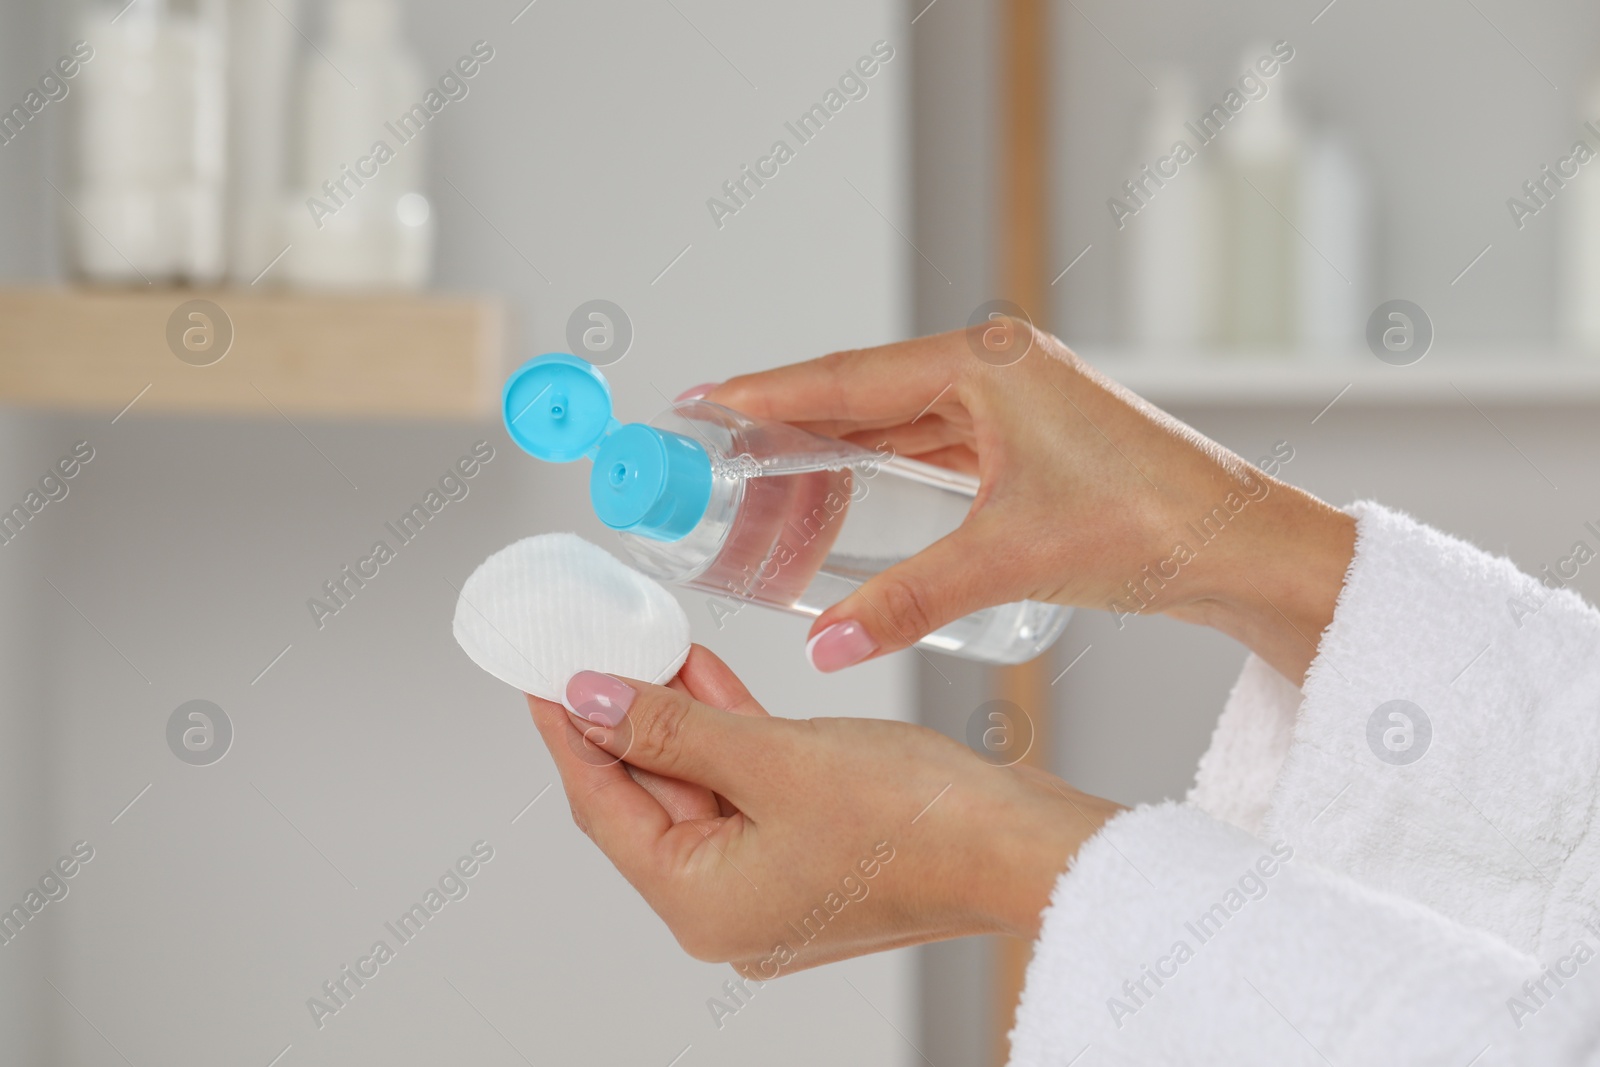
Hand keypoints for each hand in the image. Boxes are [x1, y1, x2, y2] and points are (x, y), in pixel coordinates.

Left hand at [526, 645, 1117, 975]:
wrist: (1027, 845)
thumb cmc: (918, 820)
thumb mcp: (773, 759)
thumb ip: (672, 728)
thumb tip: (591, 700)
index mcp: (704, 906)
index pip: (603, 807)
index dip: (566, 732)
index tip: (539, 672)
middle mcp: (731, 908)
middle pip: (649, 799)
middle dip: (623, 714)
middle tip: (591, 641)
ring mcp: (775, 883)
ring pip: (701, 788)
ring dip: (677, 717)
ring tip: (645, 640)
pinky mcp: (814, 853)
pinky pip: (749, 790)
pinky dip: (727, 735)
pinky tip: (705, 674)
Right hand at [707, 326, 1355, 684]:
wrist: (1243, 546)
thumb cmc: (1154, 527)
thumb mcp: (1009, 560)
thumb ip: (908, 602)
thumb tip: (827, 645)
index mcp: (986, 365)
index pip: (847, 378)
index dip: (764, 393)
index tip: (700, 399)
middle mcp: (995, 367)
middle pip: (863, 393)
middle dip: (787, 425)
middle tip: (714, 452)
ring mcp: (1014, 399)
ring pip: (896, 419)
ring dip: (833, 449)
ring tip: (763, 478)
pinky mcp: (1028, 435)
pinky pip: (931, 442)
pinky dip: (882, 466)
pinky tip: (844, 491)